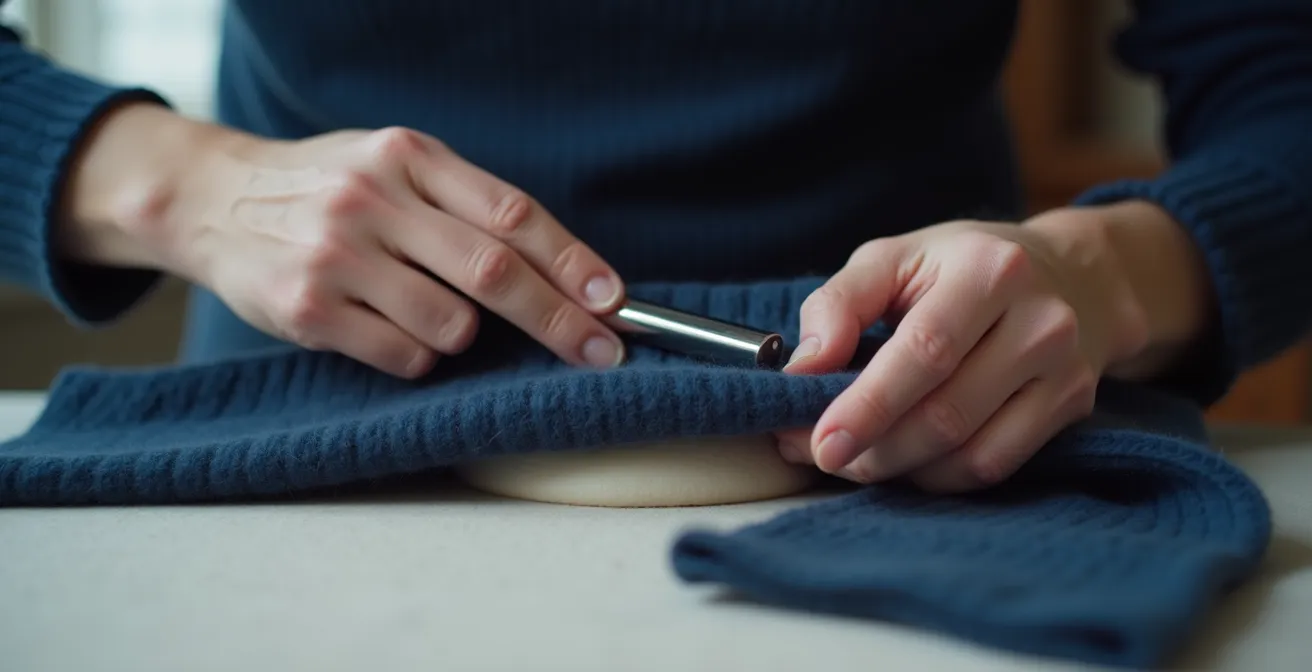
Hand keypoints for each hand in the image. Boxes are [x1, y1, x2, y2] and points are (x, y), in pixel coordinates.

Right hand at [63, 104, 626, 376]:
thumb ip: (468, 205)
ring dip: (465, 336)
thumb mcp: (395, 166)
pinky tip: (388, 327)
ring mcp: (336, 255)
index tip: (613, 301)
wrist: (213, 200)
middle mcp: (373, 199)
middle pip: (493, 272)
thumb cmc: (329, 188)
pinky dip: (418, 355)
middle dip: (559, 321)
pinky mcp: (306, 310)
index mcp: (408, 155)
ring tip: (431, 312)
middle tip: (600, 352)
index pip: (512, 213)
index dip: (572, 262)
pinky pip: (404, 355)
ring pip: (452, 326)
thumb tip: (567, 273)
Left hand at [774, 204, 1211, 492]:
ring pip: (971, 452)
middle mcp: (1039, 321)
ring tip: (854, 458)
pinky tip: (904, 462)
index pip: (926, 352)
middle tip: (820, 455)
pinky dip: (937, 477)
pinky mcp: (1072, 406)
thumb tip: (804, 369)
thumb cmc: (958, 267)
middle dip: (872, 448)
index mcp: (988, 270)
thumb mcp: (892, 259)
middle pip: (946, 413)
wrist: (1072, 274)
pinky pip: (994, 466)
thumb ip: (838, 305)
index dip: (869, 405)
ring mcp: (1063, 369)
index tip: (820, 442)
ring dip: (899, 469)